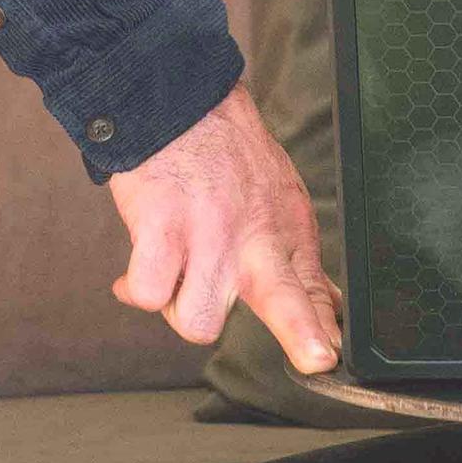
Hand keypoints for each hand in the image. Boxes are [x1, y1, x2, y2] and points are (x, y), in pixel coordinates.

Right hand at [107, 86, 340, 375]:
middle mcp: (251, 238)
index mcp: (283, 233)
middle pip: (283, 300)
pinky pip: (146, 294)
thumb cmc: (227, 158)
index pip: (311, 292)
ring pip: (195, 321)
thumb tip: (329, 309)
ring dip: (178, 309)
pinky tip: (132, 277)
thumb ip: (298, 264)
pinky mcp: (160, 230)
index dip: (320, 330)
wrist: (178, 103)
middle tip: (315, 355)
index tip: (327, 359)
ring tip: (175, 282)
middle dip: (300, 332)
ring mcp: (206, 236)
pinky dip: (135, 290)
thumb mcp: (279, 202)